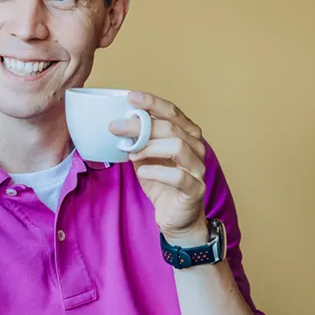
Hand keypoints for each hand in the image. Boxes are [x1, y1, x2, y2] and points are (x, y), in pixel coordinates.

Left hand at [110, 91, 208, 242]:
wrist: (176, 217)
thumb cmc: (162, 183)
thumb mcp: (146, 157)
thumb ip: (139, 140)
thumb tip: (119, 124)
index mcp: (187, 135)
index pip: (172, 112)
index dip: (152, 103)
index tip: (131, 97)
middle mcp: (196, 147)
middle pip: (171, 128)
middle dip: (141, 125)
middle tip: (116, 127)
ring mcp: (198, 168)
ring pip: (178, 146)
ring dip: (150, 147)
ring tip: (131, 153)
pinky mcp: (195, 189)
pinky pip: (179, 176)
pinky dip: (157, 171)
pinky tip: (143, 171)